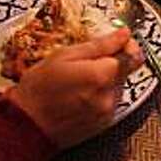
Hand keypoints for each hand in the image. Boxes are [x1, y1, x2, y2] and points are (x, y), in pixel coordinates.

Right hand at [6, 28, 142, 148]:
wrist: (27, 126)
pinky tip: (80, 94)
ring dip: (106, 79)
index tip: (116, 41)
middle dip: (112, 62)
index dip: (125, 45)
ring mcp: (108, 112)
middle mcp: (110, 95)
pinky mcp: (103, 124)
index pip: (132, 54)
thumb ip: (99, 44)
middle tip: (88, 61)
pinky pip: (110, 102)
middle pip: (125, 71)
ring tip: (79, 80)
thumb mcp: (64, 56)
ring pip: (118, 86)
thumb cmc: (39, 88)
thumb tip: (122, 34)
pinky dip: (100, 95)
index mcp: (102, 75)